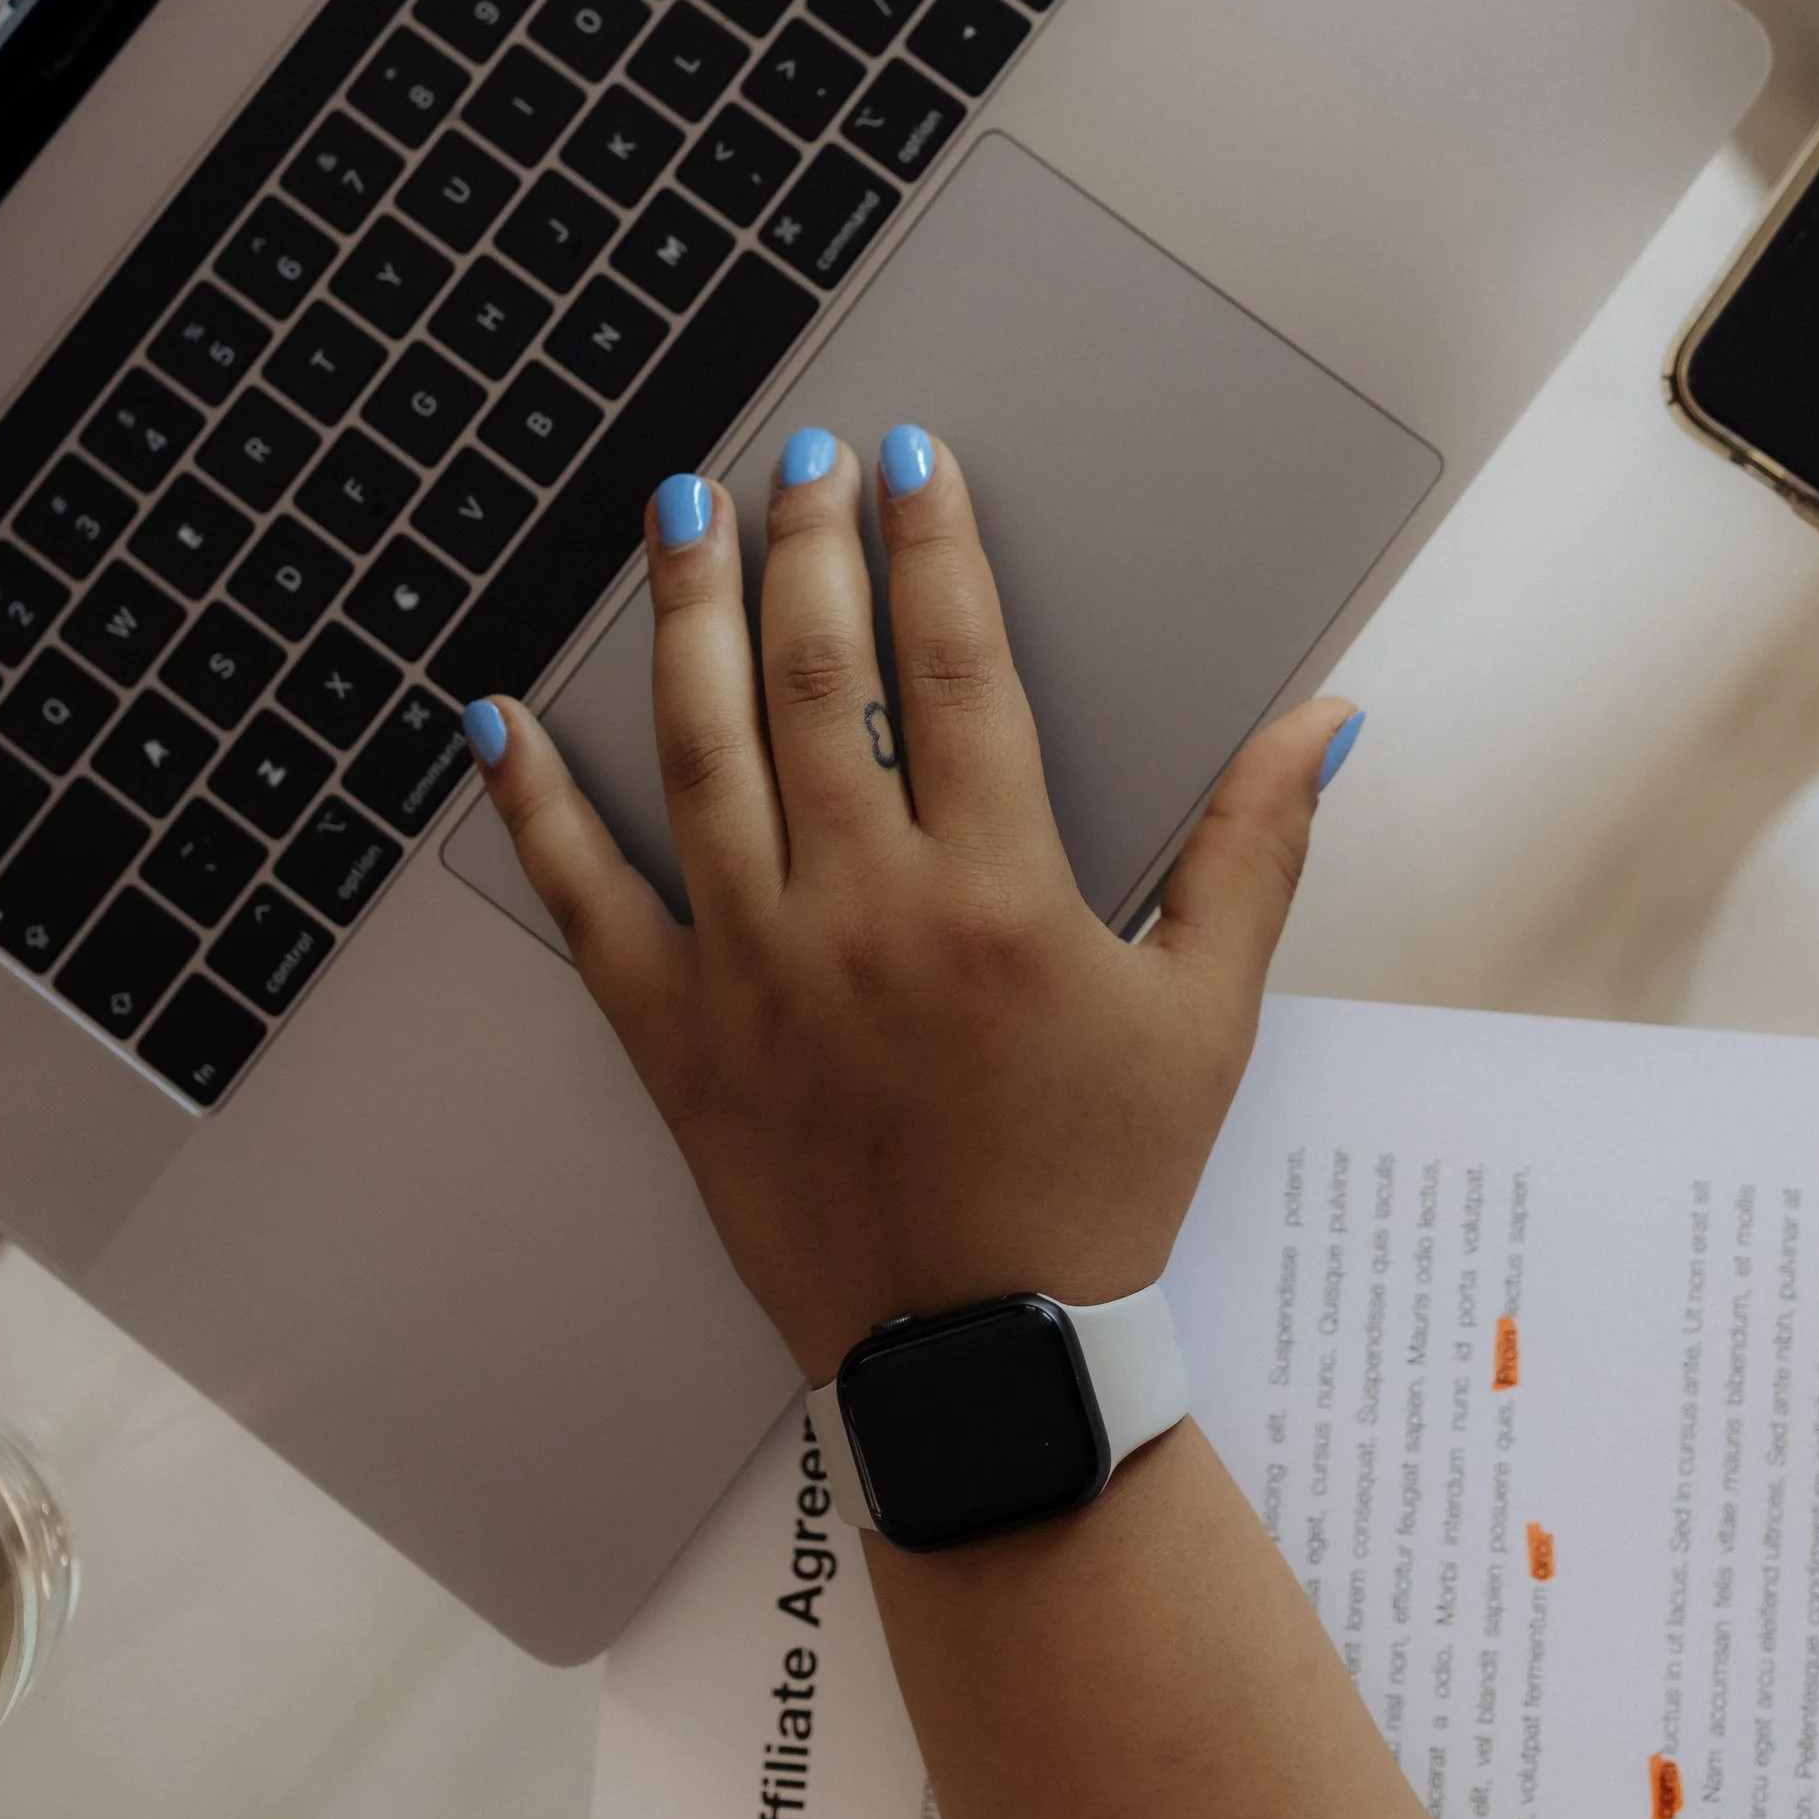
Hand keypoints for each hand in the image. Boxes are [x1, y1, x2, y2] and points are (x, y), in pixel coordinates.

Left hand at [461, 426, 1359, 1381]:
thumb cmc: (1101, 1183)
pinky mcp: (674, 1042)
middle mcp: (866, 914)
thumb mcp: (1206, 1015)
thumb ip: (1254, 851)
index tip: (909, 456)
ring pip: (697, 754)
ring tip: (680, 509)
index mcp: (998, 895)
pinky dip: (533, 807)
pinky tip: (496, 716)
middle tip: (797, 455)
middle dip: (804, 546)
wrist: (986, 1362)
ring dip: (682, 616)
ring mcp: (756, 973)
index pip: (954, 667)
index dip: (931, 545)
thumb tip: (1322, 720)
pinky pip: (586, 905)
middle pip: (814, 679)